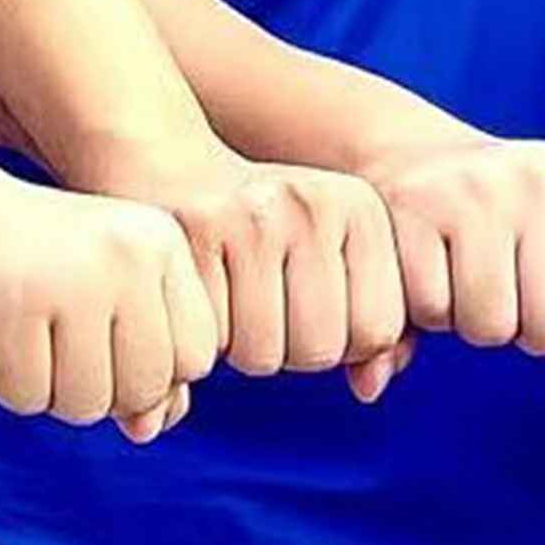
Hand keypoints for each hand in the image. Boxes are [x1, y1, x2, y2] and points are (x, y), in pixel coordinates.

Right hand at [0, 174, 222, 439]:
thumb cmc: (30, 268)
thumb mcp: (102, 304)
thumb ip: (143, 364)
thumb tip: (151, 428)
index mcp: (162, 243)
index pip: (196, 355)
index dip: (151, 370)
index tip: (105, 333)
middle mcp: (129, 252)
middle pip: (147, 387)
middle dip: (100, 387)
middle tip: (58, 334)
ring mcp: (73, 276)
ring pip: (89, 403)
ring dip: (51, 388)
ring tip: (29, 329)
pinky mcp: (14, 304)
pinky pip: (28, 397)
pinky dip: (6, 381)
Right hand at [118, 143, 414, 398]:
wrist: (166, 156)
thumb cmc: (256, 227)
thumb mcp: (324, 251)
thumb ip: (365, 322)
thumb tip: (370, 388)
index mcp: (360, 207)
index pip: (378, 331)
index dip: (339, 340)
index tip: (308, 302)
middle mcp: (312, 203)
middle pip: (321, 349)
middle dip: (287, 348)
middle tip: (261, 302)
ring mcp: (253, 215)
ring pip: (263, 356)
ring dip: (240, 348)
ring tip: (230, 296)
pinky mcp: (195, 234)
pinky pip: (208, 343)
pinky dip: (198, 340)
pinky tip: (197, 295)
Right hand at [366, 134, 544, 394]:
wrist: (425, 160)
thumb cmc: (515, 225)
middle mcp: (542, 180)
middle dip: (533, 330)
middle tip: (515, 285)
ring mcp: (476, 190)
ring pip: (490, 330)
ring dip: (478, 323)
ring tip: (475, 275)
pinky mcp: (415, 207)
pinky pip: (431, 311)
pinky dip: (429, 309)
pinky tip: (437, 267)